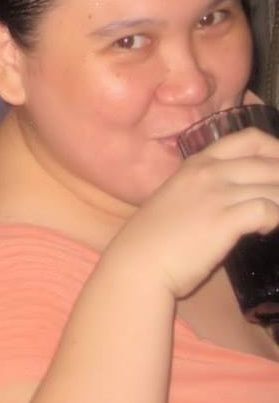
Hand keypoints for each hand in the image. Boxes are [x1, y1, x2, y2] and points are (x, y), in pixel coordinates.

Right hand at [101, 127, 278, 298]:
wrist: (138, 263)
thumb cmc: (153, 237)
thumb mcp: (178, 198)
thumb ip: (206, 189)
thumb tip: (241, 196)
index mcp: (197, 163)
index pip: (250, 139)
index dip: (276, 150)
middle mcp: (208, 172)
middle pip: (271, 164)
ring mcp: (216, 194)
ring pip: (274, 187)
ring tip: (275, 218)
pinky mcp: (224, 220)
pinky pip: (268, 210)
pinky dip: (275, 220)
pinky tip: (263, 230)